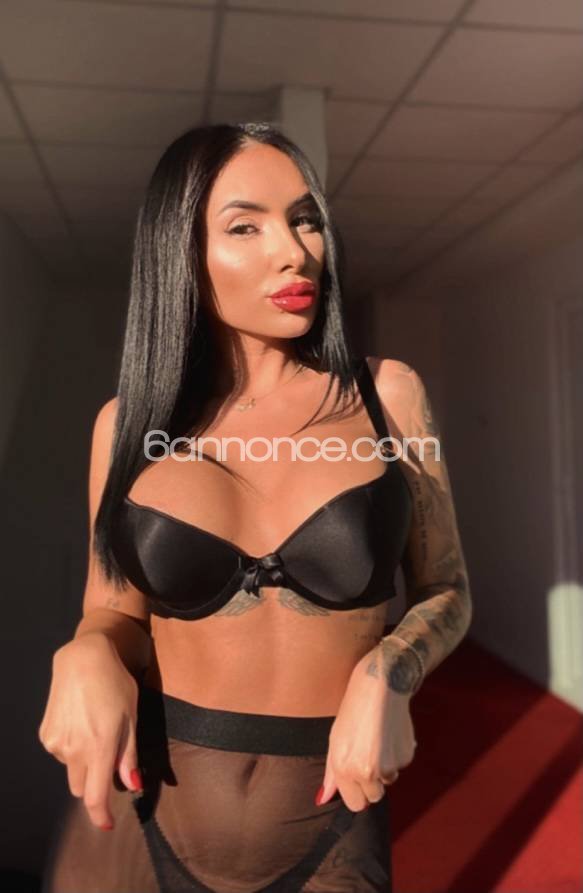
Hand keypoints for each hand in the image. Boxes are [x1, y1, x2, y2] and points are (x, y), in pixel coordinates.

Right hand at [38, 633, 143, 829]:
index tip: (108, 824)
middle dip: (95, 783)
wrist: (83, 659)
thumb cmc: (115, 684)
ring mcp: (56, 743)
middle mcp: (74, 750)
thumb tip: (133, 785)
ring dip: (83, 764)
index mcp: (99, 747)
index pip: (96, 797)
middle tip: (109, 758)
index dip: (101, 816)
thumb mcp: (131, 717)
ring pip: (71, 771)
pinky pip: (60, 754)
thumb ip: (129, 754)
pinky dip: (71, 749)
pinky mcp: (45, 734)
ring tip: (94, 731)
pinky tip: (79, 722)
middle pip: (82, 788)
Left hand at [315, 648, 417, 811]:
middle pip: (374, 796)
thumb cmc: (352, 711)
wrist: (380, 687)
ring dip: (384, 767)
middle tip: (367, 755)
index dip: (356, 791)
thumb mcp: (335, 741)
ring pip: (388, 780)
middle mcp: (368, 772)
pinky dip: (396, 755)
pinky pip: (400, 765)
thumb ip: (332, 774)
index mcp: (345, 769)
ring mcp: (390, 766)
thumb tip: (322, 799)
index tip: (356, 778)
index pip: (356, 804)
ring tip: (377, 740)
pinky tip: (389, 735)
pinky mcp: (407, 757)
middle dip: (371, 782)